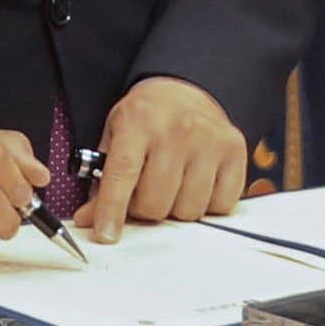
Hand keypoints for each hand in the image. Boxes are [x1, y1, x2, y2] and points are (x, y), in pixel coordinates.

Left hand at [81, 75, 248, 242]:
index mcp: (139, 121)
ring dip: (175, 209)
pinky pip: (220, 205)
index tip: (106, 235)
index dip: (112, 210)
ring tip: (171, 186)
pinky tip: (196, 184)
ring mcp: (209, 139)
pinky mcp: (234, 150)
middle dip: (144, 209)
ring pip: (188, 210)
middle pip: (156, 202)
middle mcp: (177, 128)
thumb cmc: (147, 118)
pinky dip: (206, 205)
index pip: (123, 174)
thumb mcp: (116, 138)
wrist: (184, 90)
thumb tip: (89, 220)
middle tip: (144, 193)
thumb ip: (102, 179)